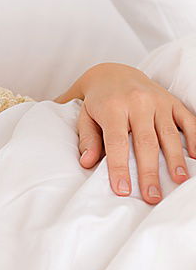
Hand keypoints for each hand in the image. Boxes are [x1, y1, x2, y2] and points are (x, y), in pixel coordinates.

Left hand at [75, 63, 195, 203]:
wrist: (113, 72)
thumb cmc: (97, 102)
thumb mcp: (84, 117)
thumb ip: (87, 139)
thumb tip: (87, 163)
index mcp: (112, 108)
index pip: (116, 142)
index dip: (120, 167)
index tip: (122, 191)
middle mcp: (137, 103)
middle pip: (145, 142)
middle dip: (149, 172)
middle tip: (152, 197)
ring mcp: (158, 101)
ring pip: (169, 134)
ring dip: (175, 159)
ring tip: (179, 181)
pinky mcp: (172, 101)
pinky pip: (187, 119)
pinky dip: (195, 137)